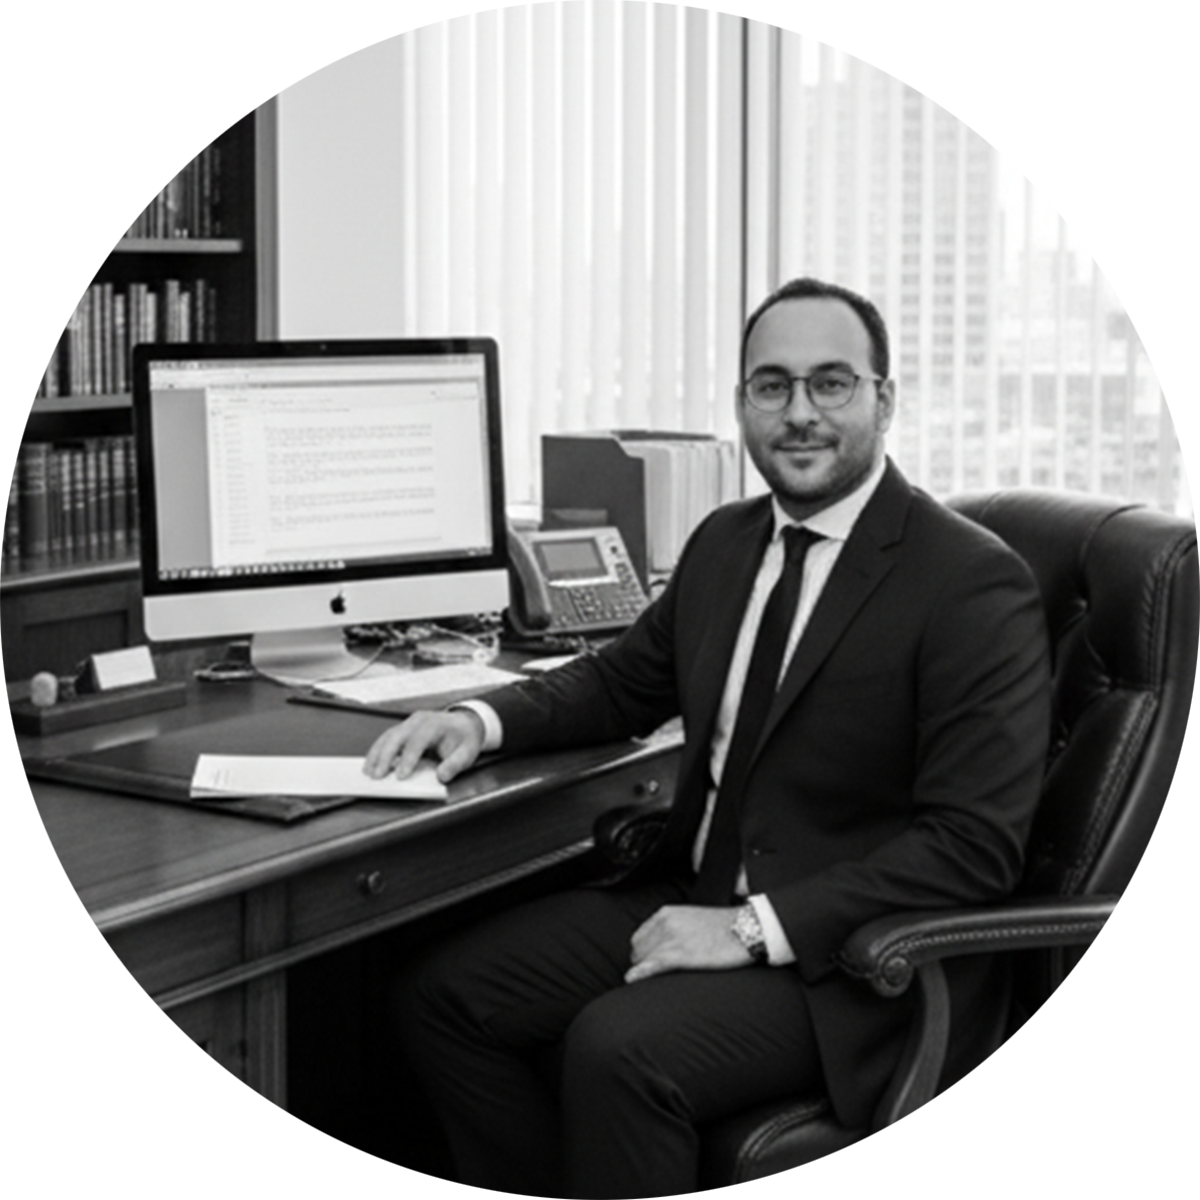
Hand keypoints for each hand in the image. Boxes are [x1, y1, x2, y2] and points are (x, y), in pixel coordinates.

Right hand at [362, 709, 484, 783]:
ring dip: (376, 754)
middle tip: (377, 776)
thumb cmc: (464, 739)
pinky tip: (372, 764)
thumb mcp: (467, 753)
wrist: (465, 724)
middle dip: (385, 757)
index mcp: (435, 724)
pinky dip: (378, 751)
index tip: (401, 776)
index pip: (418, 740)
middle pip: (397, 736)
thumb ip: (455, 765)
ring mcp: (409, 723)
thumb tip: (441, 776)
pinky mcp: (403, 729)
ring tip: (368, 772)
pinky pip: (387, 738)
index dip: (408, 758)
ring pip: (388, 736)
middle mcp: (419, 721)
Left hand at [625, 905, 750, 983]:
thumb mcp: (692, 918)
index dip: (643, 952)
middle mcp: (665, 923)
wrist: (745, 929)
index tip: (649, 962)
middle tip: (654, 974)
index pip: (639, 936)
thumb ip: (673, 926)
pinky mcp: (679, 954)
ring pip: (643, 959)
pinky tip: (633, 980)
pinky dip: (640, 974)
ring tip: (654, 981)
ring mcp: (671, 938)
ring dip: (645, 971)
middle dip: (643, 963)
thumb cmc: (723, 927)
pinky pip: (651, 966)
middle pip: (638, 949)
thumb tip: (662, 943)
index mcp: (666, 913)